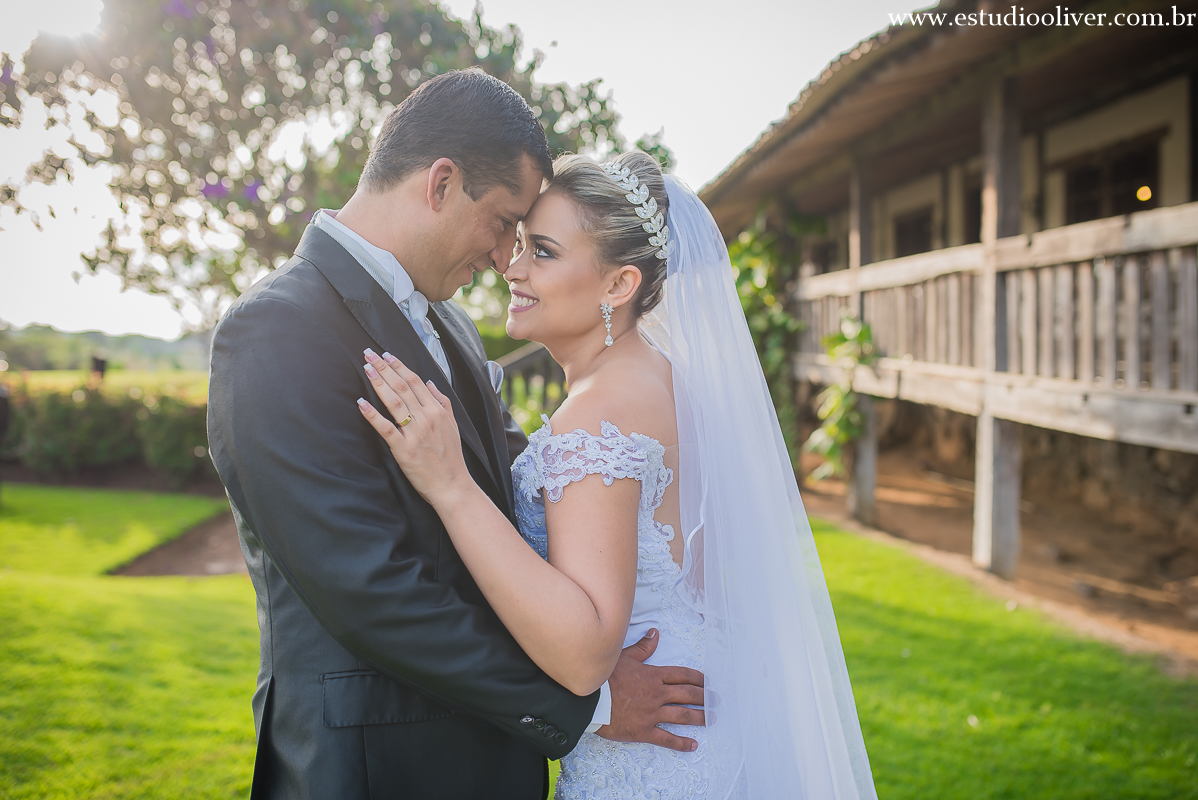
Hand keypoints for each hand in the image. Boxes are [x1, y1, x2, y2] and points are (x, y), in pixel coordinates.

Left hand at [357, 349, 470, 505]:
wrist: (452, 485)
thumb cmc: (451, 457)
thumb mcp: (453, 425)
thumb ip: (443, 402)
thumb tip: (430, 383)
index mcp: (438, 411)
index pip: (415, 382)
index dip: (399, 366)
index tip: (386, 355)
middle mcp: (426, 418)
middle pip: (402, 387)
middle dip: (384, 368)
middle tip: (369, 354)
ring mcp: (414, 433)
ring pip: (394, 402)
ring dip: (378, 383)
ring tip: (366, 369)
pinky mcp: (404, 449)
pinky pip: (386, 428)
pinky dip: (373, 415)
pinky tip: (361, 403)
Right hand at [597, 629, 704, 752]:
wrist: (589, 700)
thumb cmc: (604, 677)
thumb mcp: (623, 657)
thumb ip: (642, 647)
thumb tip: (655, 634)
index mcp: (653, 675)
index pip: (682, 675)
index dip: (698, 678)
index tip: (708, 682)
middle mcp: (657, 694)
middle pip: (687, 694)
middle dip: (705, 697)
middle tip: (717, 701)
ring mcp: (652, 713)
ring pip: (682, 715)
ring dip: (699, 717)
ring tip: (711, 719)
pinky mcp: (644, 731)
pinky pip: (667, 738)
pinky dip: (681, 742)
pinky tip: (693, 744)